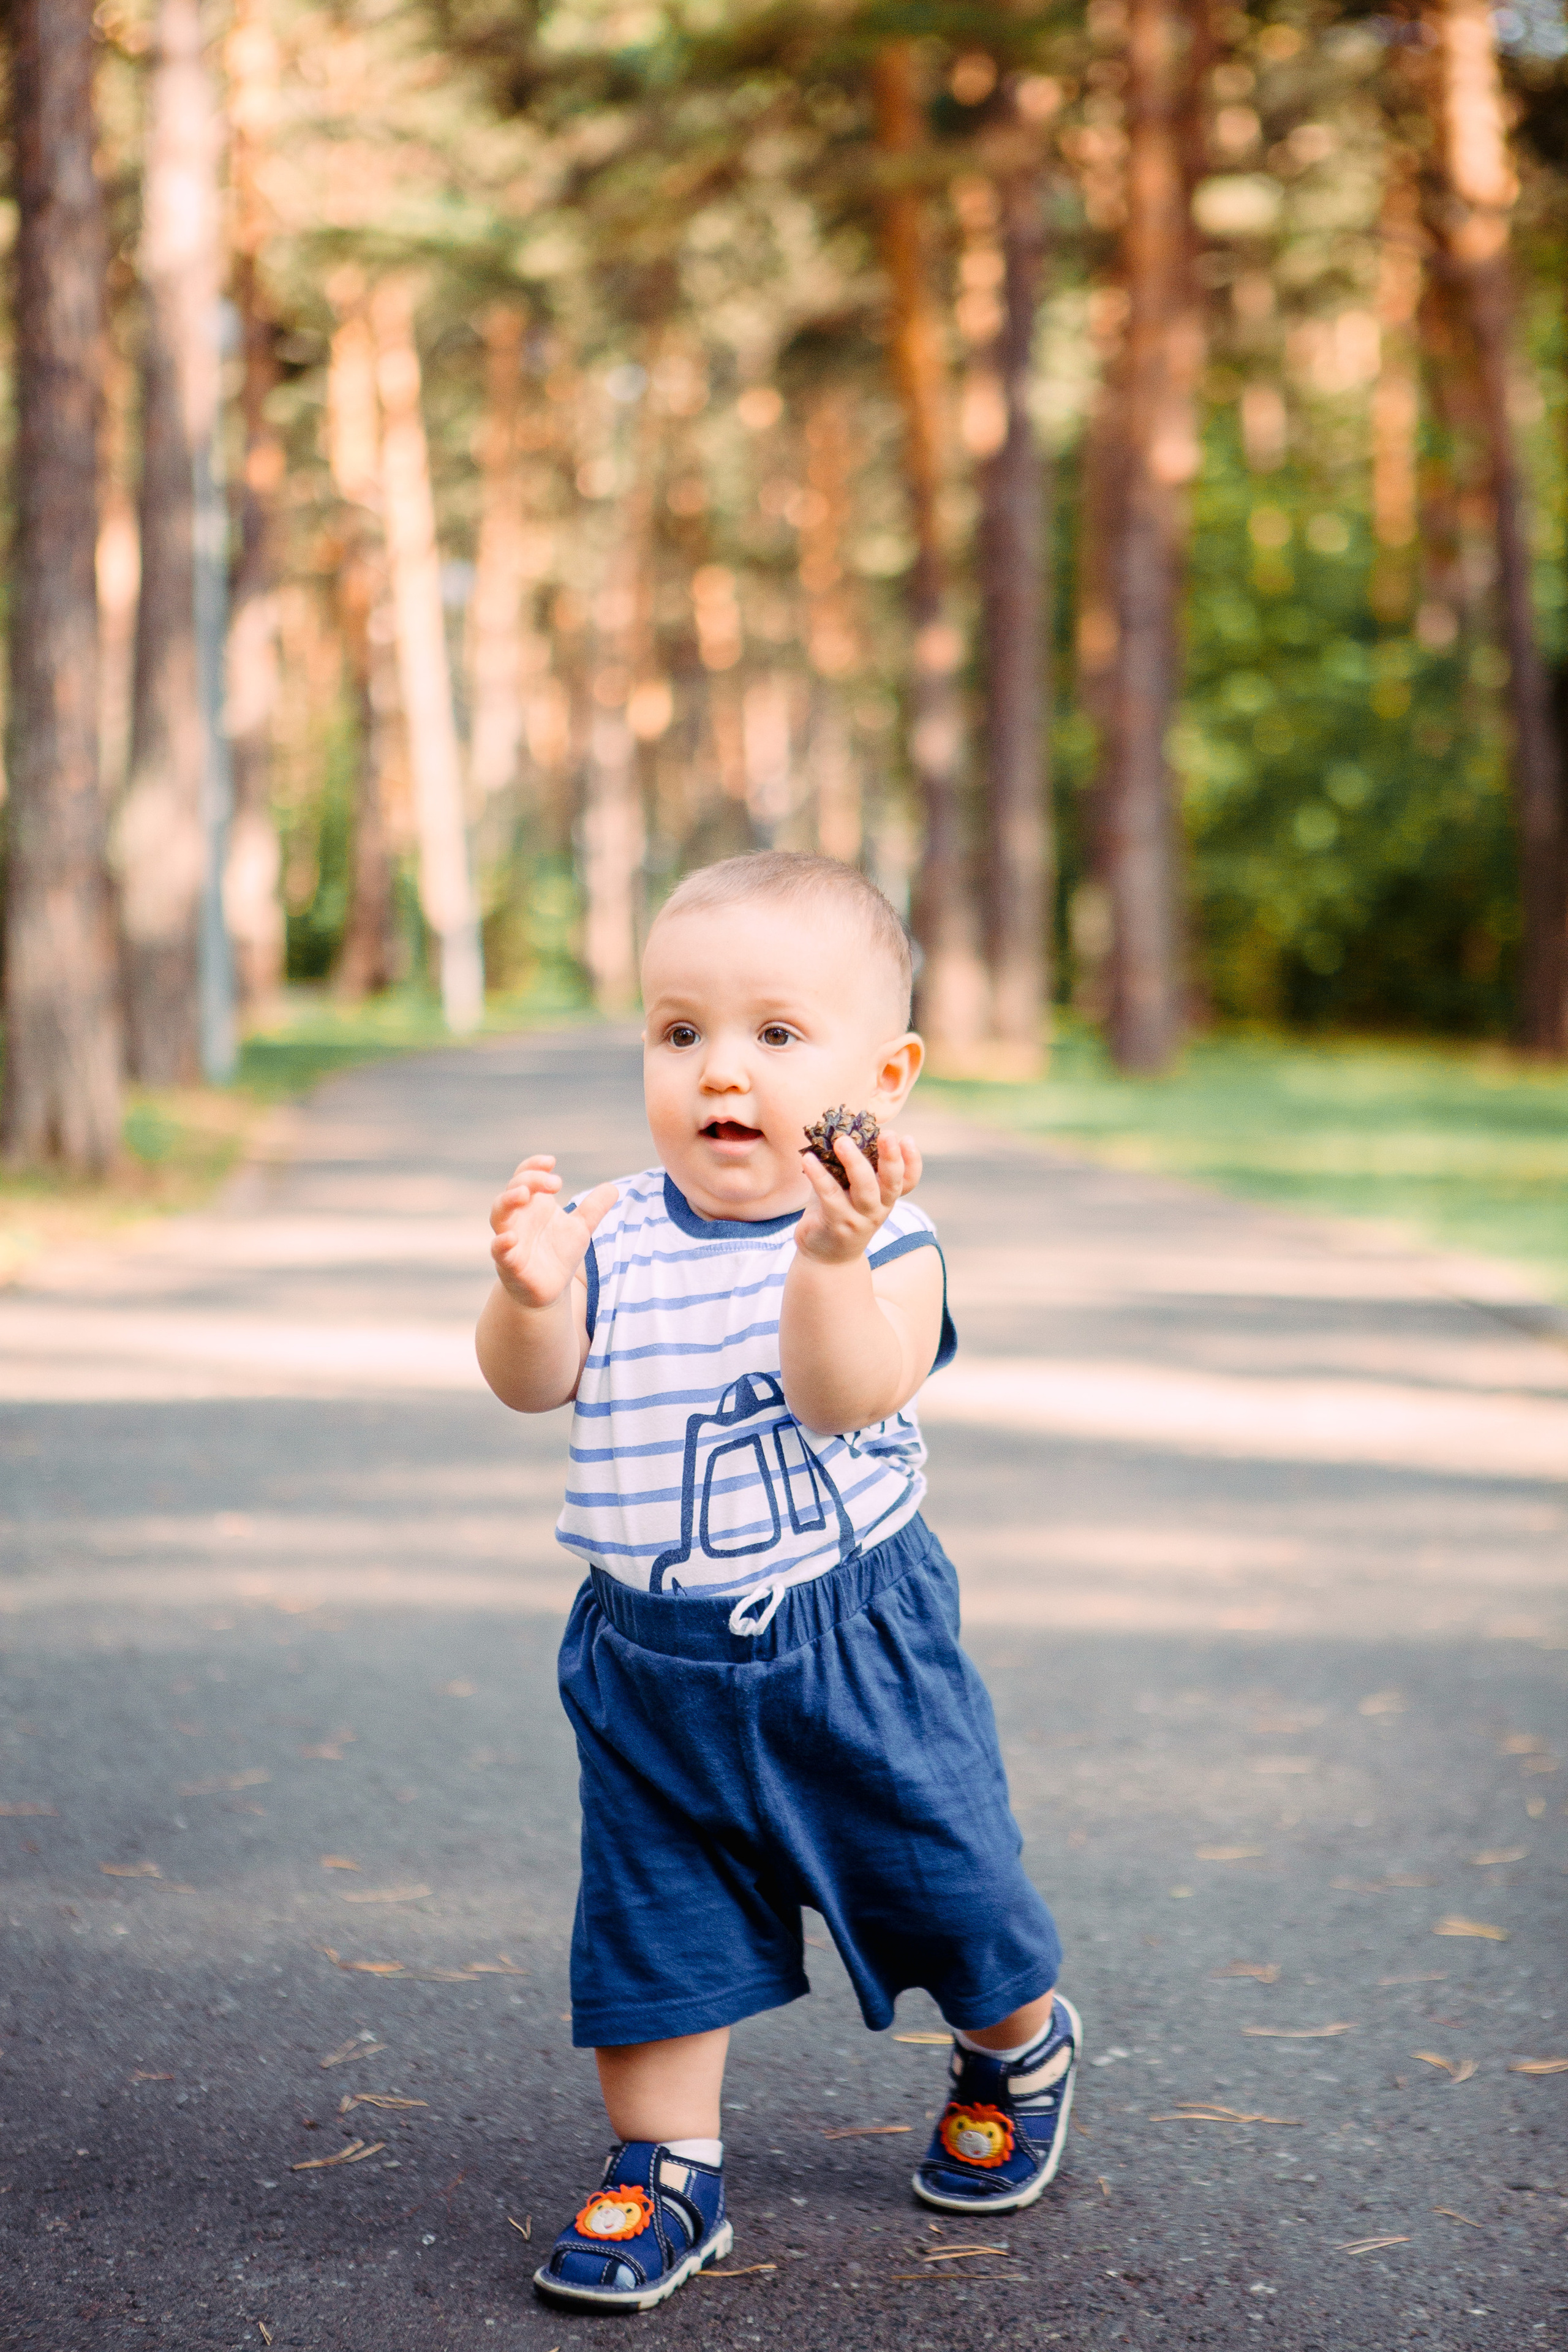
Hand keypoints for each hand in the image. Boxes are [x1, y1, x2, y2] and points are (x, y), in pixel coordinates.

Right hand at [489, 1155, 616, 1309]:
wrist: (550, 1290)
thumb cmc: (559, 1254)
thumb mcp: (581, 1229)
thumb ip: (594, 1209)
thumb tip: (612, 1188)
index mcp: (533, 1205)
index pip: (525, 1176)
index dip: (534, 1166)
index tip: (551, 1162)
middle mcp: (518, 1217)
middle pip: (514, 1189)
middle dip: (530, 1180)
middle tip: (555, 1184)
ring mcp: (510, 1238)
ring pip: (498, 1214)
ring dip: (508, 1201)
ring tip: (524, 1194)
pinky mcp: (508, 1262)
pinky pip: (498, 1250)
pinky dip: (501, 1243)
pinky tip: (511, 1238)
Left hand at [794, 1128, 921, 1265]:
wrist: (826, 1258)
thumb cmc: (839, 1213)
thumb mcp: (851, 1189)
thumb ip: (852, 1164)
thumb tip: (840, 1126)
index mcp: (886, 1197)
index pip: (909, 1181)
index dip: (912, 1161)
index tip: (908, 1138)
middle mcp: (879, 1208)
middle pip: (892, 1183)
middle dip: (891, 1158)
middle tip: (888, 1134)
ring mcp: (860, 1219)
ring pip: (864, 1189)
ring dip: (854, 1163)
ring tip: (842, 1141)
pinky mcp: (837, 1225)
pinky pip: (829, 1196)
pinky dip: (818, 1176)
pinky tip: (807, 1159)